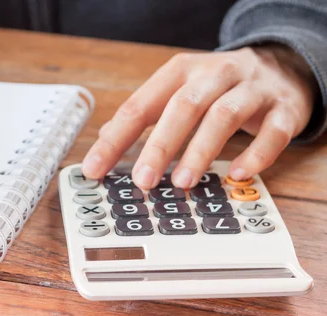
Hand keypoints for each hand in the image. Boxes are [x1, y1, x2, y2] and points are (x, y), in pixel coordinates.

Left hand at [81, 45, 317, 188]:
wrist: (281, 68)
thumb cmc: (218, 88)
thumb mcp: (178, 91)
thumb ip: (146, 114)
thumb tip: (107, 138)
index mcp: (180, 72)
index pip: (140, 105)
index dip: (115, 139)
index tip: (94, 168)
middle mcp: (214, 75)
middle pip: (183, 106)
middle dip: (159, 145)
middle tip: (142, 180)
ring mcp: (252, 90)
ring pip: (224, 115)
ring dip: (201, 150)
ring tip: (183, 182)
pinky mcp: (284, 109)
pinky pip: (273, 132)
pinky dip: (256, 154)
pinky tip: (237, 175)